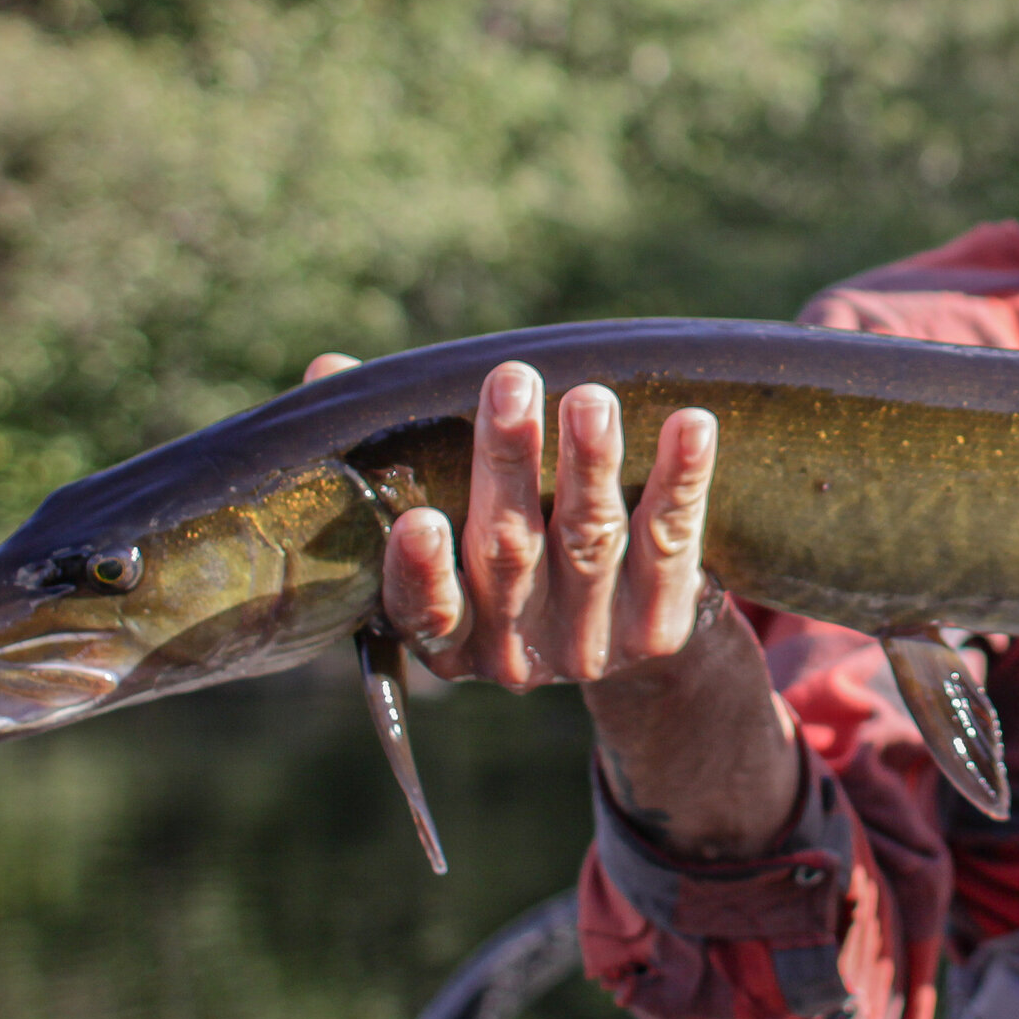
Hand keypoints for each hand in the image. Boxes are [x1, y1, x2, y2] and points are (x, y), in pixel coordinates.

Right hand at [302, 353, 719, 685]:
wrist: (625, 647)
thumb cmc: (510, 552)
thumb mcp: (446, 521)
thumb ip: (391, 451)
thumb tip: (327, 367)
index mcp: (450, 636)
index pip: (424, 611)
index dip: (419, 572)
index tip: (416, 521)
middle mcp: (515, 651)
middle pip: (509, 550)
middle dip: (509, 463)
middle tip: (512, 381)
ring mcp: (592, 643)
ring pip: (589, 540)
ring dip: (591, 464)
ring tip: (592, 397)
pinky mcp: (661, 627)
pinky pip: (672, 542)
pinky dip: (681, 481)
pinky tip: (692, 424)